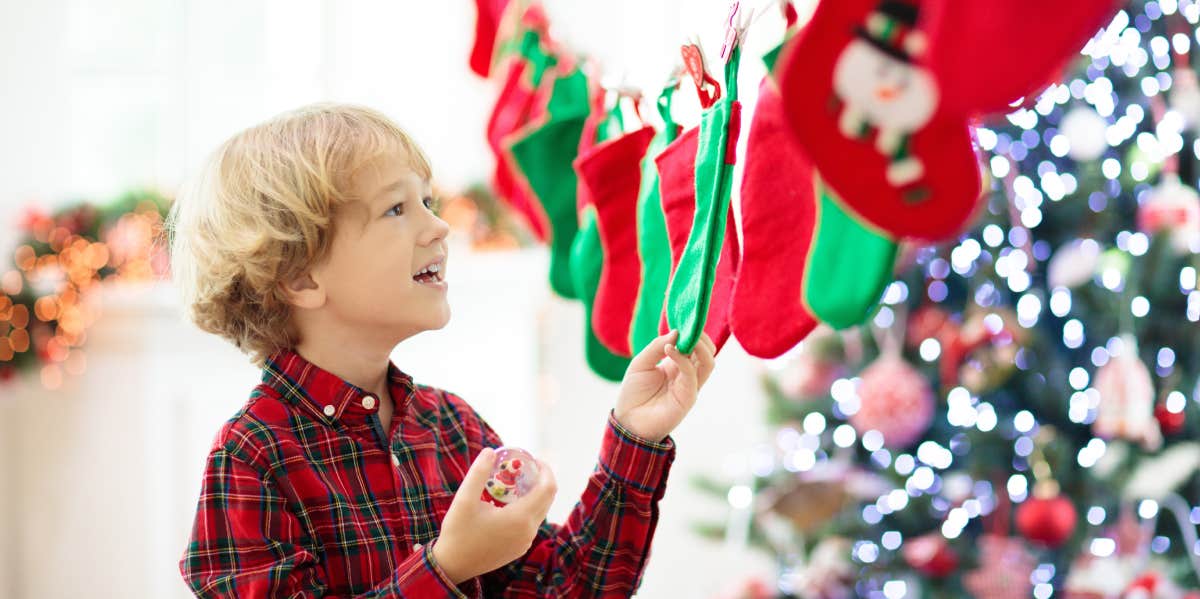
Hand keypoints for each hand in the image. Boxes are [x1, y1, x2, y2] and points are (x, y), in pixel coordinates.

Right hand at [432, 448, 556, 583]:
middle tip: (527, 466)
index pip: (547, 488)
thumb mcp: (464, 499)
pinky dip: (529, 508)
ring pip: (541, 512)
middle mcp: (528, 531)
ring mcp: (525, 542)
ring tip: (517, 482)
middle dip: (542, 479)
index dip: (545, 470)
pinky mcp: (519, 549)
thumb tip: (490, 451)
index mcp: (520, 518)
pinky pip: (532, 524)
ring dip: (535, 494)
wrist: (452, 566)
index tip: (534, 459)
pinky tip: (510, 503)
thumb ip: (478, 473)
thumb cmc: (457, 532)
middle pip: (548, 499)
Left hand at [614, 330, 716, 442]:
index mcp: (678, 364)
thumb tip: (677, 331)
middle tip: (689, 325)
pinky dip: (683, 359)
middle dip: (701, 336)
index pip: (695, 345)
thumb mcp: (641, 362)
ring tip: (684, 336)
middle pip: (707, 352)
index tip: (686, 317)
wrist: (628, 422)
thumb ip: (657, 346)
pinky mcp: (688, 398)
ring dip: (700, 346)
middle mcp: (687, 374)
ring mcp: (690, 386)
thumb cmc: (633, 393)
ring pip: (709, 362)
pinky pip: (692, 375)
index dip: (693, 331)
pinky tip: (669, 349)